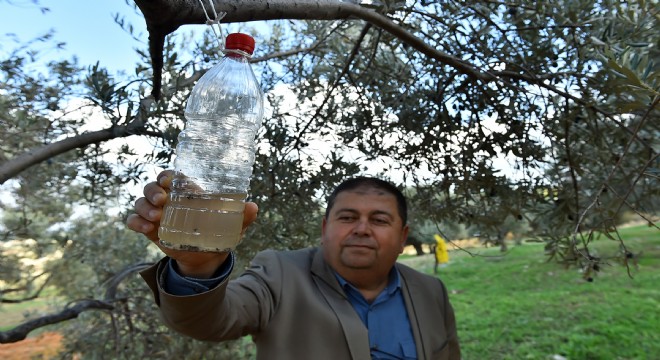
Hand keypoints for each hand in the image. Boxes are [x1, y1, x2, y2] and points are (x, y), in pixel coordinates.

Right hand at [126, 170, 258, 276]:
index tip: (169, 181)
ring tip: (155, 218)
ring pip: (140, 202)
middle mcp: (168, 200)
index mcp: (186, 192)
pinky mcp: (149, 229)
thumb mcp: (231, 226)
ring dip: (144, 207)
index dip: (167, 175)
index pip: (171, 176)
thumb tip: (253, 207)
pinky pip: (133, 220)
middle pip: (152, 186)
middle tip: (162, 201)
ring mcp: (156, 214)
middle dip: (153, 191)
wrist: (205, 258)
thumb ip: (242, 217)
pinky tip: (146, 230)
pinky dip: (136, 222)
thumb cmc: (218, 234)